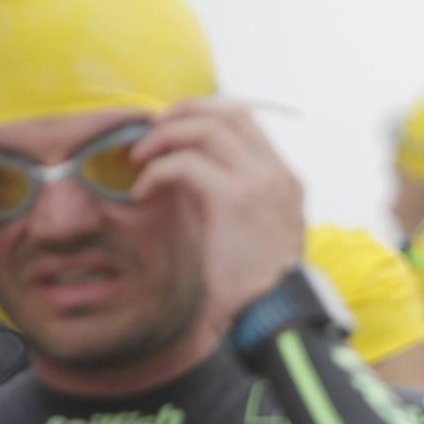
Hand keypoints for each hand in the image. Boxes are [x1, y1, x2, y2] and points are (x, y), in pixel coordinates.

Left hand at [130, 99, 303, 325]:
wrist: (274, 312)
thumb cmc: (257, 285)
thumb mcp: (254, 233)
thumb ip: (234, 201)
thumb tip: (191, 179)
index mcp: (284, 180)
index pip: (246, 121)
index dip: (204, 115)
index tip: (173, 132)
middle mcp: (277, 173)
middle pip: (228, 111)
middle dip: (182, 112)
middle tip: (150, 133)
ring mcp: (261, 182)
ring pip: (207, 127)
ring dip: (164, 137)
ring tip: (139, 159)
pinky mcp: (235, 198)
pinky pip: (185, 164)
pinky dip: (156, 172)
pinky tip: (142, 193)